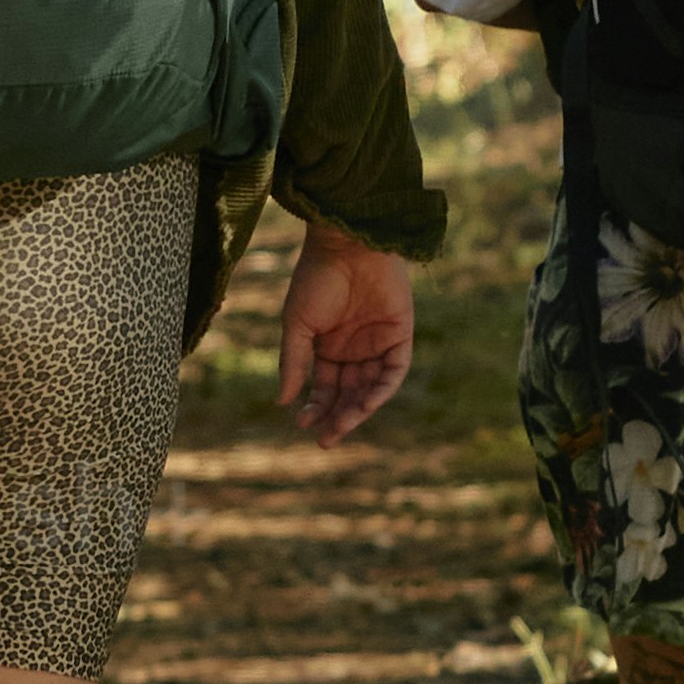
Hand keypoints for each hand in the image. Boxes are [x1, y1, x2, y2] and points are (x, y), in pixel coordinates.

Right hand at [276, 217, 415, 442]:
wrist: (346, 244)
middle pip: (348, 393)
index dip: (316, 407)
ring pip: (370, 388)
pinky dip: (381, 390)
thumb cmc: (316, 279)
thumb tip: (284, 402)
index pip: (325, 387)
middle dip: (337, 417)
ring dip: (357, 410)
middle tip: (325, 440)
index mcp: (328, 346)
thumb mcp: (298, 324)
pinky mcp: (400, 336)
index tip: (303, 424)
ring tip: (342, 427)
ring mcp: (378, 343)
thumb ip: (294, 363)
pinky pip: (394, 372)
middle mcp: (354, 349)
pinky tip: (365, 405)